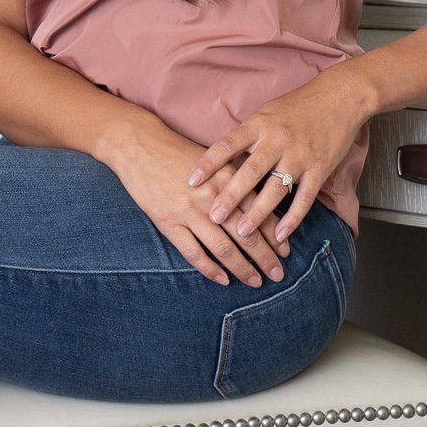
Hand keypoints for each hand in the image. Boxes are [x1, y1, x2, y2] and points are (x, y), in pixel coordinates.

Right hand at [97, 112, 290, 287]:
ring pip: (223, 248)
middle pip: (246, 235)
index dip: (275, 235)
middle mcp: (213, 197)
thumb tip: (262, 204)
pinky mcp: (168, 222)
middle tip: (279, 274)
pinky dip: (210, 269)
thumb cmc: (178, 152)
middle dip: (266, 258)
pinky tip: (222, 280)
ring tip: (255, 281)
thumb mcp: (214, 160)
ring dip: (242, 268)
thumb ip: (236, 180)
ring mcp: (189, 211)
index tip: (286, 252)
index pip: (259, 213)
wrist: (139, 145)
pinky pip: (193, 253)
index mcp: (227, 179)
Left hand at [183, 68, 371, 249]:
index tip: (191, 181)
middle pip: (250, 172)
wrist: (340, 97)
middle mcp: (277, 140)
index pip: (227, 145)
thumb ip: (247, 136)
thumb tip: (222, 159)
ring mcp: (300, 155)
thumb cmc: (297, 106)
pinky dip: (293, 218)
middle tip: (213, 217)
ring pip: (276, 189)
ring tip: (241, 233)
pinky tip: (280, 235)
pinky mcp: (320, 168)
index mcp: (259, 125)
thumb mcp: (266, 113)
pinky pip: (305, 197)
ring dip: (258, 213)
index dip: (208, 163)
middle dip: (231, 196)